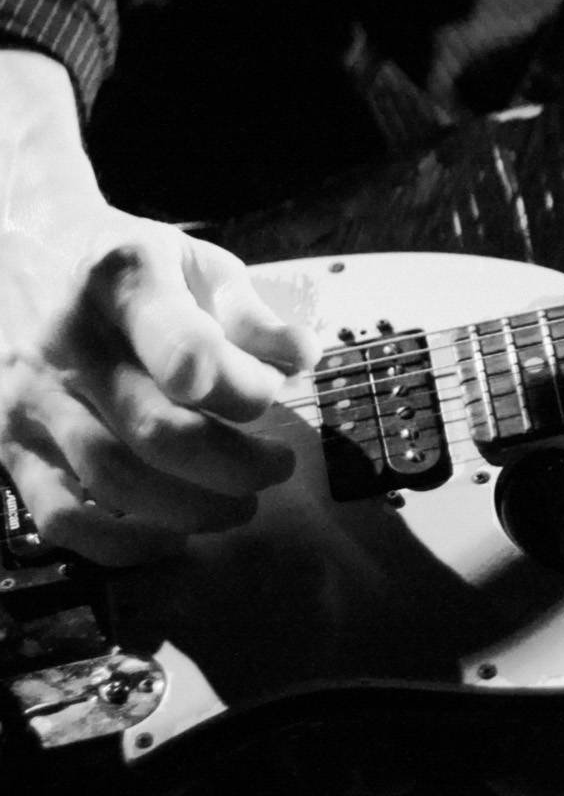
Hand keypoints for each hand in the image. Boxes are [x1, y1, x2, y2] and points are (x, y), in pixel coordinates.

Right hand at [0, 55, 316, 564]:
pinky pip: (60, 515)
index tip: (271, 396)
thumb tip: (302, 357)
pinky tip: (170, 534)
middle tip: (277, 466)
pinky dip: (122, 542)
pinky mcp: (9, 442)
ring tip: (242, 503)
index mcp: (121, 279)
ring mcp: (32, 395)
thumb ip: (252, 313)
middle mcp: (67, 339)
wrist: (19, 254)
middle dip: (235, 464)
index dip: (236, 385)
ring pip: (114, 478)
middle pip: (158, 428)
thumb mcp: (196, 262)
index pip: (182, 343)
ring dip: (192, 507)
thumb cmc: (130, 267)